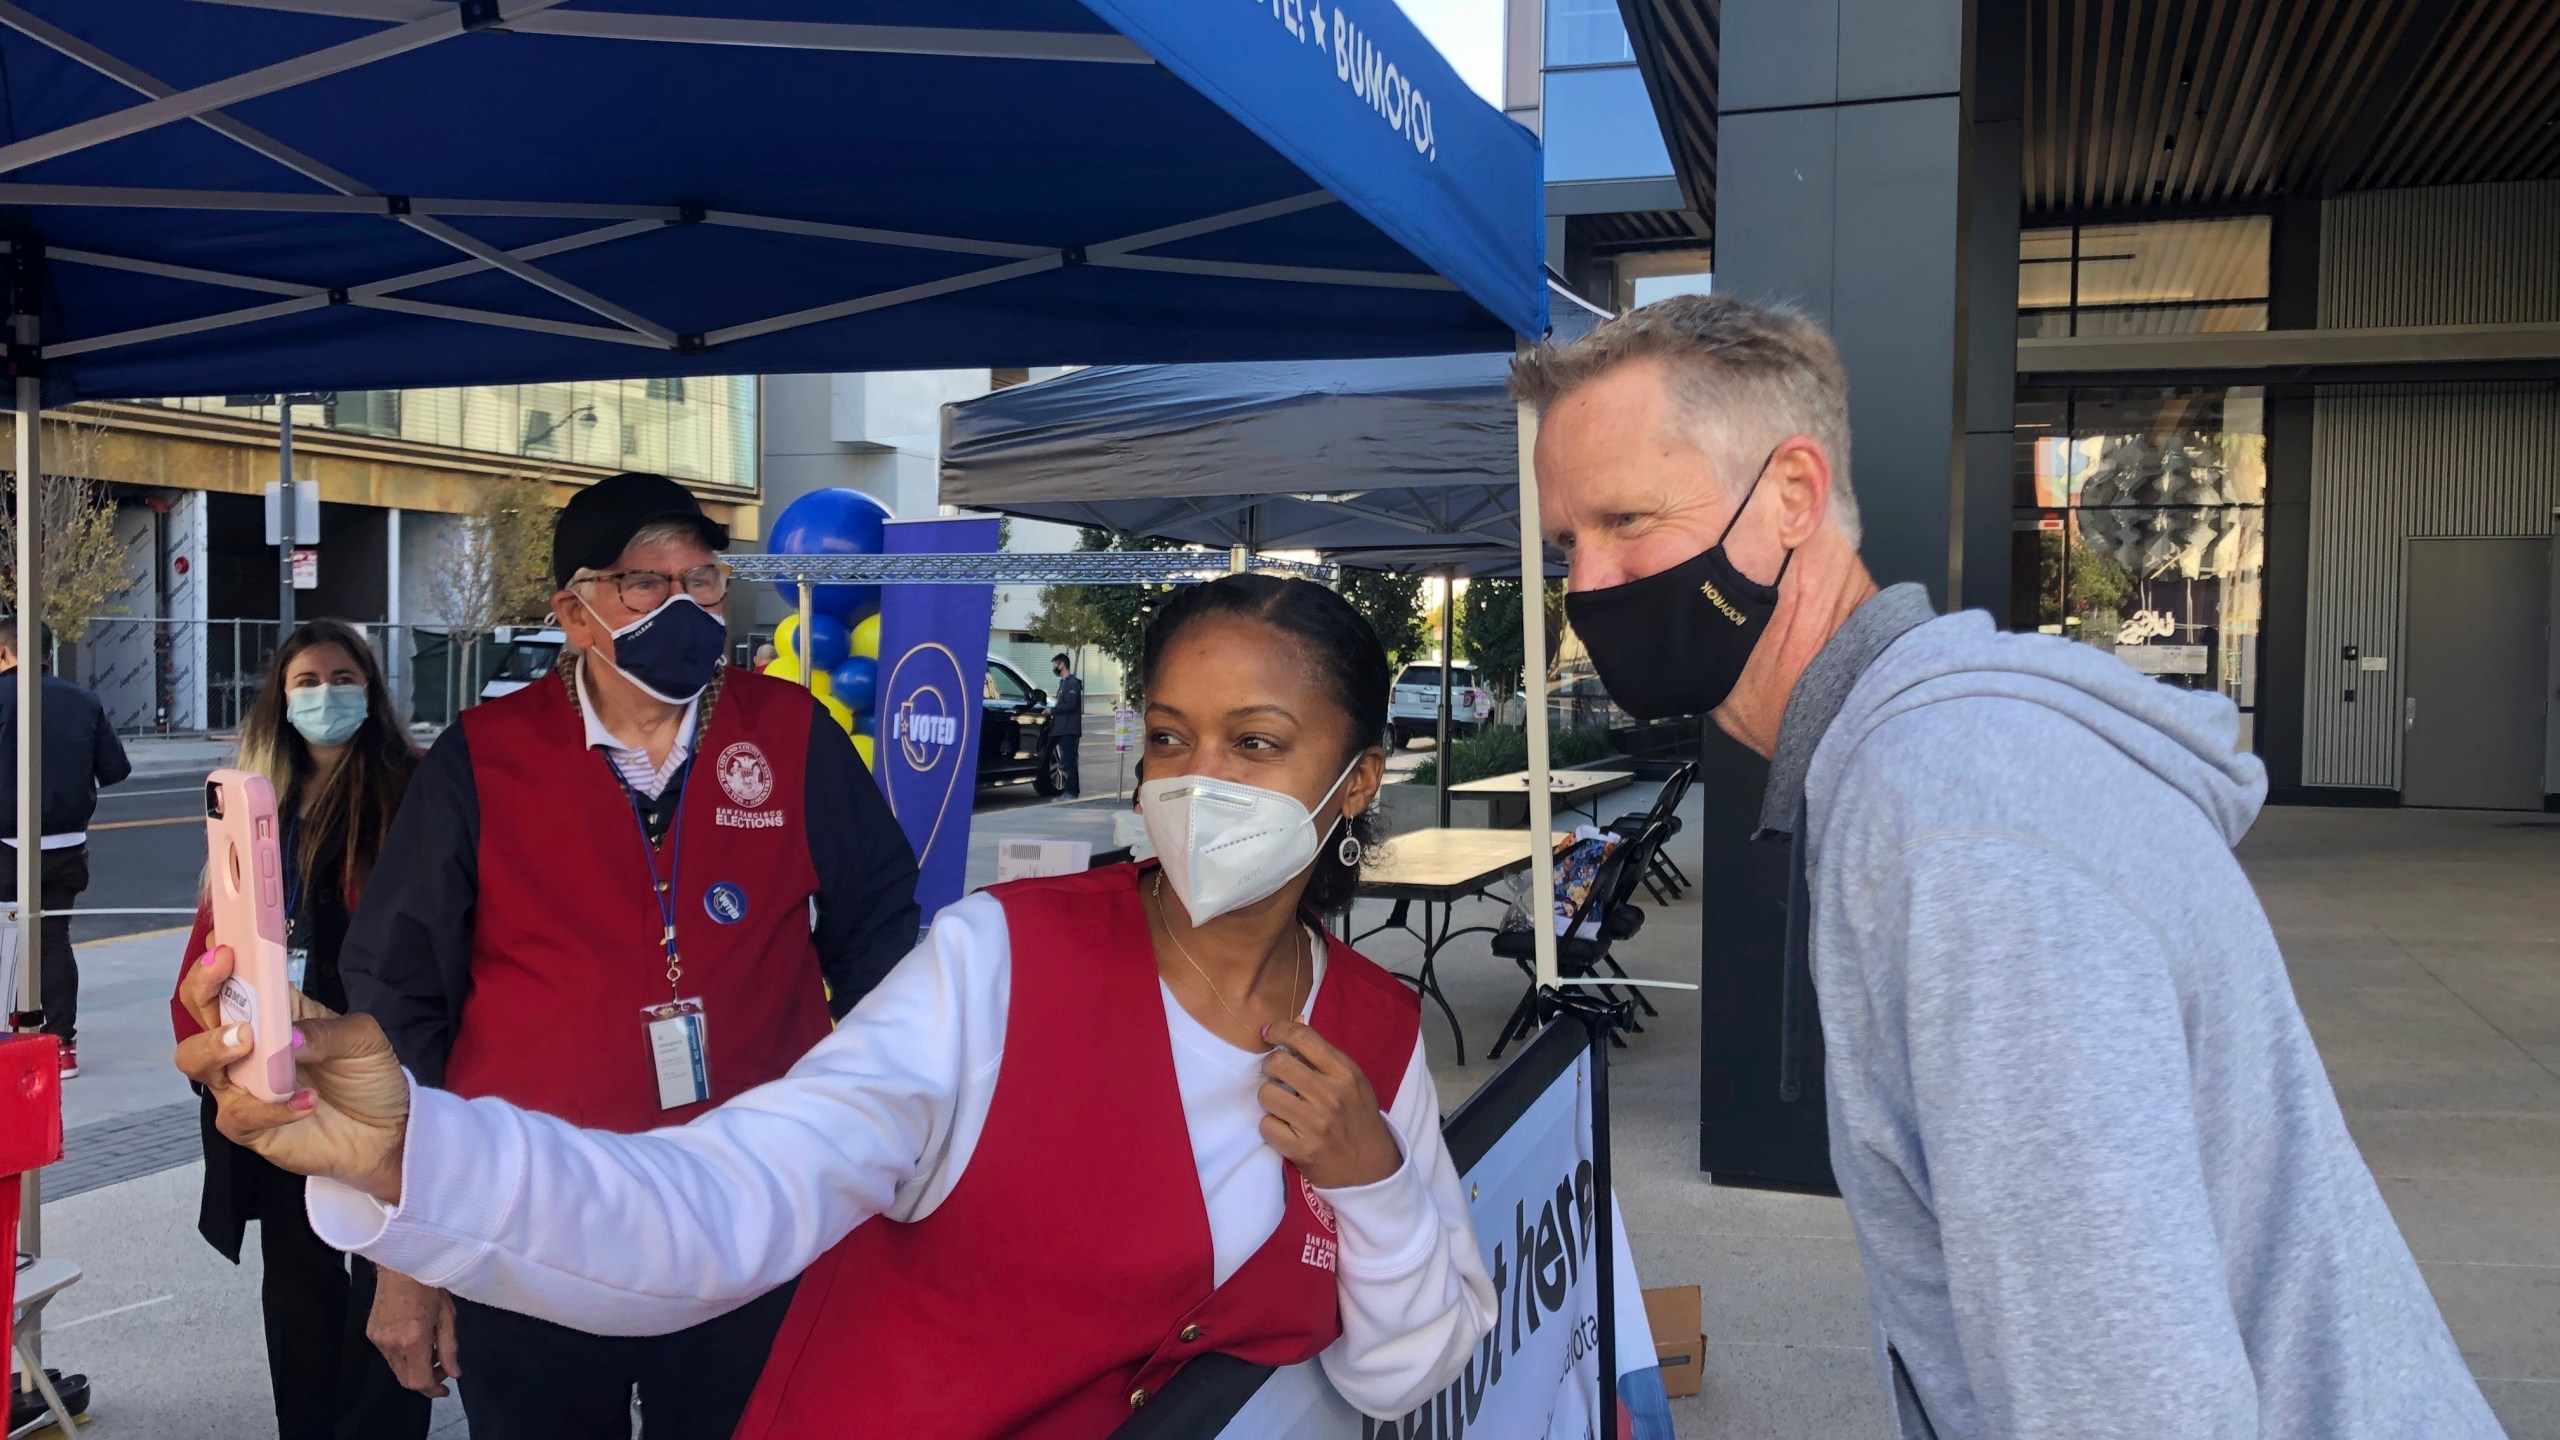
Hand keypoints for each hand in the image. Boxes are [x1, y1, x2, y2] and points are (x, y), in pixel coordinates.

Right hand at [173, 945, 408, 1201]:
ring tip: (251, 1042)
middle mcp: (248, 1044)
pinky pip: (238, 1114)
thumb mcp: (362, 1039)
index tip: (222, 938)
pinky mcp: (247, 1125)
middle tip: (224, 974)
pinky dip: (268, 1107)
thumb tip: (287, 1036)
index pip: (233, 977)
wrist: (386, 1131)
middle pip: (198, 1010)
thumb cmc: (368, 1077)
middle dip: (203, 986)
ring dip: (217, 1045)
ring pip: (196, 1060)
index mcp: (273, 1011)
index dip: (218, 956)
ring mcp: (241, 1084)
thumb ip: (326, 1030)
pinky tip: (305, 1102)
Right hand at [369, 1270, 461, 1397]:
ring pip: (396, 1368)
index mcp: (413, 1341)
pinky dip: (402, 1355)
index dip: (433, 1390)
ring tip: (430, 1350)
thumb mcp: (448, 1317)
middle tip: (442, 1368)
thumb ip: (449, 1349)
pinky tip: (414, 1340)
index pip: (419, 1381)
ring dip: (414, 1367)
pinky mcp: (371, 1333)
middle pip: (405, 1379)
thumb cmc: (430, 1286)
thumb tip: (454, 1373)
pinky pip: (388, 1354)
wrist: (401, 1265)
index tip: (445, 1390)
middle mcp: (391, 1344)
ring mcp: (378, 1339)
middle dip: (425, 1380)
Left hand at [1257, 1019, 1402, 1190]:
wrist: (1372, 1168)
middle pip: (1278, 1063)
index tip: (1268, 1033)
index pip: (1303, 1038)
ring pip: (1267, 1094)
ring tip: (1283, 1104)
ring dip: (1269, 1098)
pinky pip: (1266, 1126)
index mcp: (1345, 1073)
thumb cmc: (1359, 1118)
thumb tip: (1295, 1022)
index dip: (1279, 1030)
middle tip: (1275, 1074)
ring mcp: (1315, 1124)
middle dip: (1270, 1066)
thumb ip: (1324, 1055)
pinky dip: (1271, 1126)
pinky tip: (1284, 1128)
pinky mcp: (1301, 1149)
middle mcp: (1330, 1095)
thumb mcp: (1353, 1081)